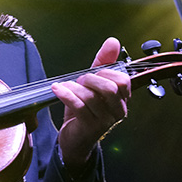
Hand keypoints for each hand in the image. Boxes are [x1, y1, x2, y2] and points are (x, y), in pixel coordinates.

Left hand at [51, 37, 131, 168]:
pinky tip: (57, 89)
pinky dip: (66, 94)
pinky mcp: (90, 127)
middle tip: (80, 80)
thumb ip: (103, 63)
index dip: (106, 72)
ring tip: (66, 86)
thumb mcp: (93, 84)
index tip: (93, 73)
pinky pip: (79, 106)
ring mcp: (105, 121)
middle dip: (92, 79)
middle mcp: (118, 111)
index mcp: (122, 100)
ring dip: (75, 87)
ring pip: (92, 97)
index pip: (124, 80)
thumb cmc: (85, 110)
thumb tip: (113, 41)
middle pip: (111, 88)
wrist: (74, 140)